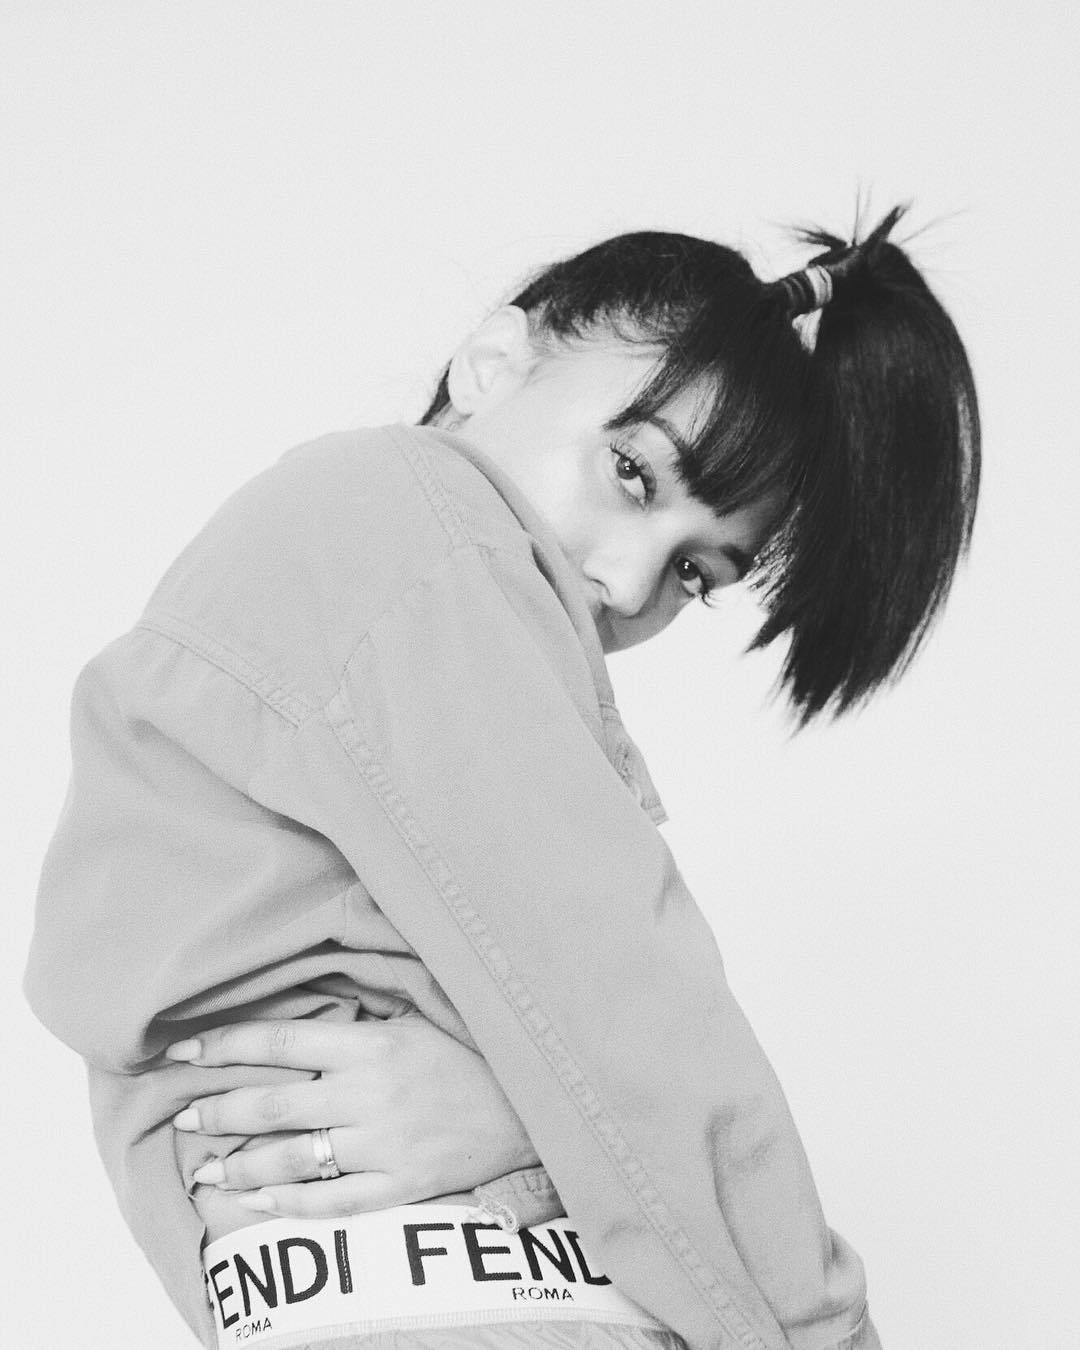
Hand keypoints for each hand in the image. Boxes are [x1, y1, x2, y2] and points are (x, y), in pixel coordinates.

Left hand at [167, 1012, 539, 1217]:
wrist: (528, 1104)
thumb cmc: (467, 1054)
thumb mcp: (413, 1019)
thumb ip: (356, 1024)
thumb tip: (292, 1023)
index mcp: (372, 1043)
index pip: (281, 1041)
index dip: (226, 1045)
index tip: (186, 1049)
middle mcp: (370, 1092)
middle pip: (274, 1102)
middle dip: (218, 1111)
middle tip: (183, 1117)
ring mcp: (384, 1143)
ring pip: (293, 1159)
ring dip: (241, 1165)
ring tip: (206, 1168)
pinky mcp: (401, 1184)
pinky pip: (333, 1201)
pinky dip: (289, 1205)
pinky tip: (255, 1202)